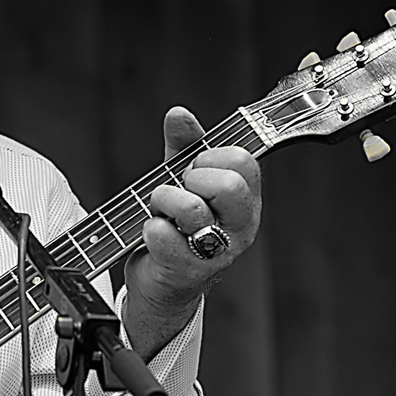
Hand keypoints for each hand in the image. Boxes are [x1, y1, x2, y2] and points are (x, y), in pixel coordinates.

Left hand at [123, 106, 261, 354]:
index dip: (209, 158)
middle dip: (191, 179)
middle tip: (180, 193)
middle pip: (228, 184)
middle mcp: (239, 228)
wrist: (160, 281)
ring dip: (163, 202)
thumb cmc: (177, 226)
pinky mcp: (187, 271)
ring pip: (190, 208)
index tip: (194, 171)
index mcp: (246, 200)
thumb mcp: (183, 179)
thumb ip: (184, 145)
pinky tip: (153, 236)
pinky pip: (161, 234)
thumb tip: (179, 114)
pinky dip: (149, 229)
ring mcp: (217, 253)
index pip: (242, 160)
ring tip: (162, 213)